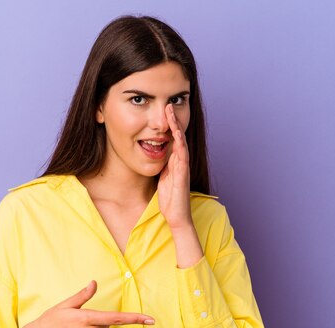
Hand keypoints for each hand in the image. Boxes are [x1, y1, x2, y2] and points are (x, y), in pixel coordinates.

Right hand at [10, 281, 153, 327]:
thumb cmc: (51, 319)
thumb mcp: (66, 304)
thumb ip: (83, 295)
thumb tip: (94, 283)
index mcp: (85, 318)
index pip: (116, 318)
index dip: (135, 318)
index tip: (150, 320)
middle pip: (107, 325)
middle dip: (98, 321)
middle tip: (79, 320)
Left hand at [158, 103, 192, 229]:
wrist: (177, 216)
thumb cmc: (169, 199)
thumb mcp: (161, 177)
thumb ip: (160, 166)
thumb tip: (152, 156)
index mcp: (174, 161)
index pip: (172, 139)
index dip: (168, 125)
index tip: (163, 111)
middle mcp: (180, 161)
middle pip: (178, 136)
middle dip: (173, 120)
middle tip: (168, 104)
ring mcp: (183, 166)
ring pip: (181, 141)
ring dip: (176, 126)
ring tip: (171, 112)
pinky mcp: (183, 173)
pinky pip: (182, 154)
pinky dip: (180, 142)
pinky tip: (177, 132)